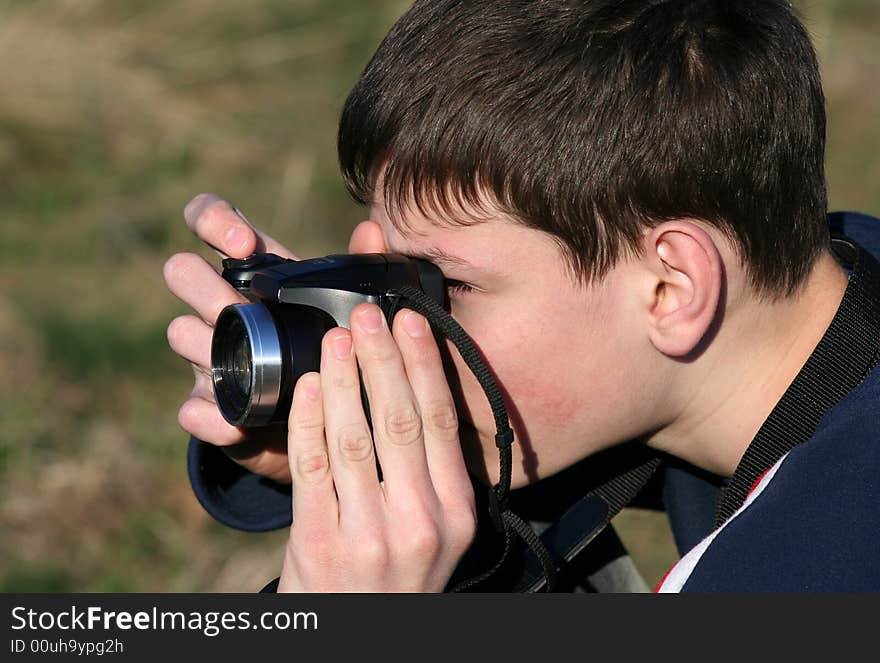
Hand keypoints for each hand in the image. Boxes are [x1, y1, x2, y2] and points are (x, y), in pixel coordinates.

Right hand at [165, 193, 391, 482]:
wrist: (318, 422)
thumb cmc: (325, 346)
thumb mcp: (341, 306)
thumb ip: (356, 268)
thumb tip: (372, 232)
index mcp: (252, 273)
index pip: (210, 220)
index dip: (214, 219)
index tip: (243, 244)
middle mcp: (220, 306)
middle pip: (182, 270)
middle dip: (202, 283)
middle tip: (232, 305)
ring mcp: (208, 355)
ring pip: (182, 332)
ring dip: (204, 343)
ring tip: (247, 361)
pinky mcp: (209, 406)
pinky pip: (193, 407)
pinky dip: (209, 414)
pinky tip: (234, 422)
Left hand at [278, 304, 476, 591]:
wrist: (358, 635)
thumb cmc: (395, 573)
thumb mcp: (436, 530)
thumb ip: (431, 471)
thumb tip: (414, 387)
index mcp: (457, 512)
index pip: (443, 422)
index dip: (425, 366)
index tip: (411, 321)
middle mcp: (420, 522)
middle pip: (400, 420)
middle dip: (383, 359)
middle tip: (368, 315)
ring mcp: (369, 535)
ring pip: (354, 437)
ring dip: (343, 379)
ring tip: (337, 338)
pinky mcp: (320, 543)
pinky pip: (312, 466)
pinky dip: (308, 419)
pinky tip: (308, 386)